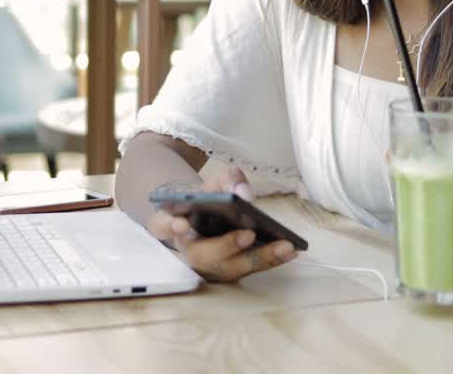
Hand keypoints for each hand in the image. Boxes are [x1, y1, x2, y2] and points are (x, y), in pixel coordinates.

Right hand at [146, 167, 296, 281]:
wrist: (210, 215)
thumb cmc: (210, 198)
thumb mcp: (217, 181)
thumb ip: (229, 180)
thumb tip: (245, 194)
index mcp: (172, 221)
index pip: (162, 225)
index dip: (168, 226)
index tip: (180, 225)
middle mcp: (187, 248)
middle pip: (200, 255)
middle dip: (226, 246)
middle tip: (247, 234)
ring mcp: (208, 264)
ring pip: (227, 269)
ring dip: (257, 259)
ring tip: (285, 246)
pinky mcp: (228, 272)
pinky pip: (248, 270)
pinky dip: (270, 261)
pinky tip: (291, 249)